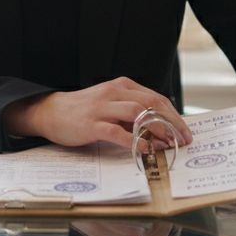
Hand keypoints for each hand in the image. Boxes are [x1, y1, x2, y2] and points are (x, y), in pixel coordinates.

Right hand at [2, 77, 192, 149]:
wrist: (50, 111)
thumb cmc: (84, 110)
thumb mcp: (111, 103)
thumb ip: (132, 111)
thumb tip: (162, 127)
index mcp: (122, 86)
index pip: (156, 98)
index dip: (174, 116)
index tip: (185, 131)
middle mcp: (114, 93)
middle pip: (151, 104)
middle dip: (172, 123)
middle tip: (183, 140)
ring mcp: (102, 108)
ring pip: (137, 114)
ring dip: (157, 130)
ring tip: (167, 145)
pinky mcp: (91, 124)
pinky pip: (116, 132)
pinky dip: (133, 141)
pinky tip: (144, 149)